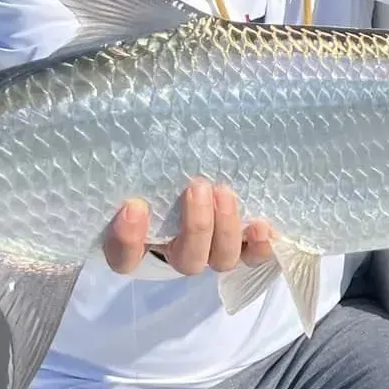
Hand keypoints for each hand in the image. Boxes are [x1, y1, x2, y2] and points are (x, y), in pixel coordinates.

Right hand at [104, 181, 273, 275]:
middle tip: (198, 186)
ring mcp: (211, 254)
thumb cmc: (155, 179)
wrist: (186, 189)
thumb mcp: (139, 174)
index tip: (133, 206)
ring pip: (221, 260)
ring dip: (227, 229)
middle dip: (196, 226)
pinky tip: (263, 226)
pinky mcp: (240, 249)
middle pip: (187, 260)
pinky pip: (253, 258)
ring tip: (225, 192)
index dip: (128, 240)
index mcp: (141, 244)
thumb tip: (129, 128)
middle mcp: (177, 254)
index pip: (125, 258)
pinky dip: (260, 246)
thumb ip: (132, 167)